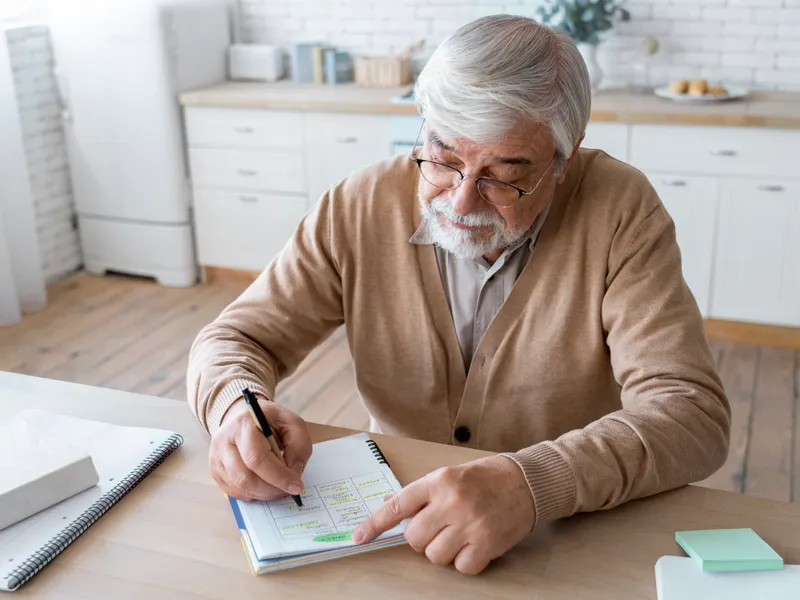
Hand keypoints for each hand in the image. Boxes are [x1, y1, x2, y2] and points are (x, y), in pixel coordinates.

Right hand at [209, 397, 311, 501]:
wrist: (243, 416)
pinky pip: (234, 492)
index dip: (278, 476)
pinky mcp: (215, 470)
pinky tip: (264, 486)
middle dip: (272, 489)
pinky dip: (253, 494)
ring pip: (239, 487)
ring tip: (278, 487)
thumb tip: (294, 473)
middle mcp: (223, 440)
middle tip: (289, 490)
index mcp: (243, 423)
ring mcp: (216, 457)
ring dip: (263, 494)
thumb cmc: (270, 420)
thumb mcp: (292, 423)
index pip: (257, 458)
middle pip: (245, 477)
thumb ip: (299, 446)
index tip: (296, 486)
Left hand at [353, 455, 534, 574]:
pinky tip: (474, 545)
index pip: (398, 505)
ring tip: (459, 535)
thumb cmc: (486, 477)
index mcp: (439, 481)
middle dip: (421, 538)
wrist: (527, 482)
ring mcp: (469, 524)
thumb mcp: (450, 475)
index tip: (359, 537)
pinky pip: (461, 568)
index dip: (375, 524)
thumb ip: (422, 493)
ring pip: (435, 556)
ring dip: (443, 551)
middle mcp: (451, 502)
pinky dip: (464, 562)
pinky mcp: (486, 544)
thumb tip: (389, 504)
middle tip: (439, 528)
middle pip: (414, 538)